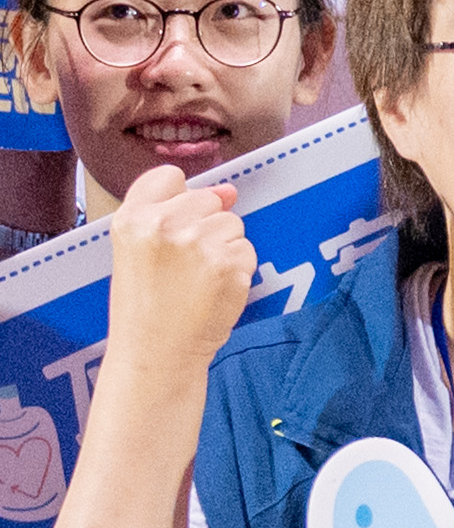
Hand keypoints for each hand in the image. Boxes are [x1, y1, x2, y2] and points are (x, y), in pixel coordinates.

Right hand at [102, 164, 259, 384]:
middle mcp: (164, 224)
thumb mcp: (139, 249)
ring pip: (233, 224)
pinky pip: (247, 249)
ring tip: (197, 278)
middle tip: (184, 264)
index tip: (174, 226)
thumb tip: (229, 191)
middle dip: (206, 226)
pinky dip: (238, 268)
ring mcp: (199, 242)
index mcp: (132, 218)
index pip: (169, 177)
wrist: (157, 351)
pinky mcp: (229, 263)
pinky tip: (215, 288)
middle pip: (208, 199)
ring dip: (225, 247)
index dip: (179, 199)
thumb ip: (175, 212)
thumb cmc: (146, 302)